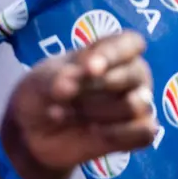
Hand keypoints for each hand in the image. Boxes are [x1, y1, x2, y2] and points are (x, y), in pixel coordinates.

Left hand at [1, 32, 155, 178]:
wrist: (33, 134)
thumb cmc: (42, 95)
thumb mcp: (37, 82)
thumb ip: (54, 79)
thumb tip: (69, 87)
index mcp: (113, 51)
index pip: (131, 43)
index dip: (113, 55)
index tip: (89, 68)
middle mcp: (132, 75)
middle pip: (135, 75)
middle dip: (96, 88)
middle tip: (65, 97)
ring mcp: (138, 104)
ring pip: (136, 105)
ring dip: (97, 112)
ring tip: (70, 115)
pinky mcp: (138, 133)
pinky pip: (144, 132)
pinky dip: (117, 134)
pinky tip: (93, 132)